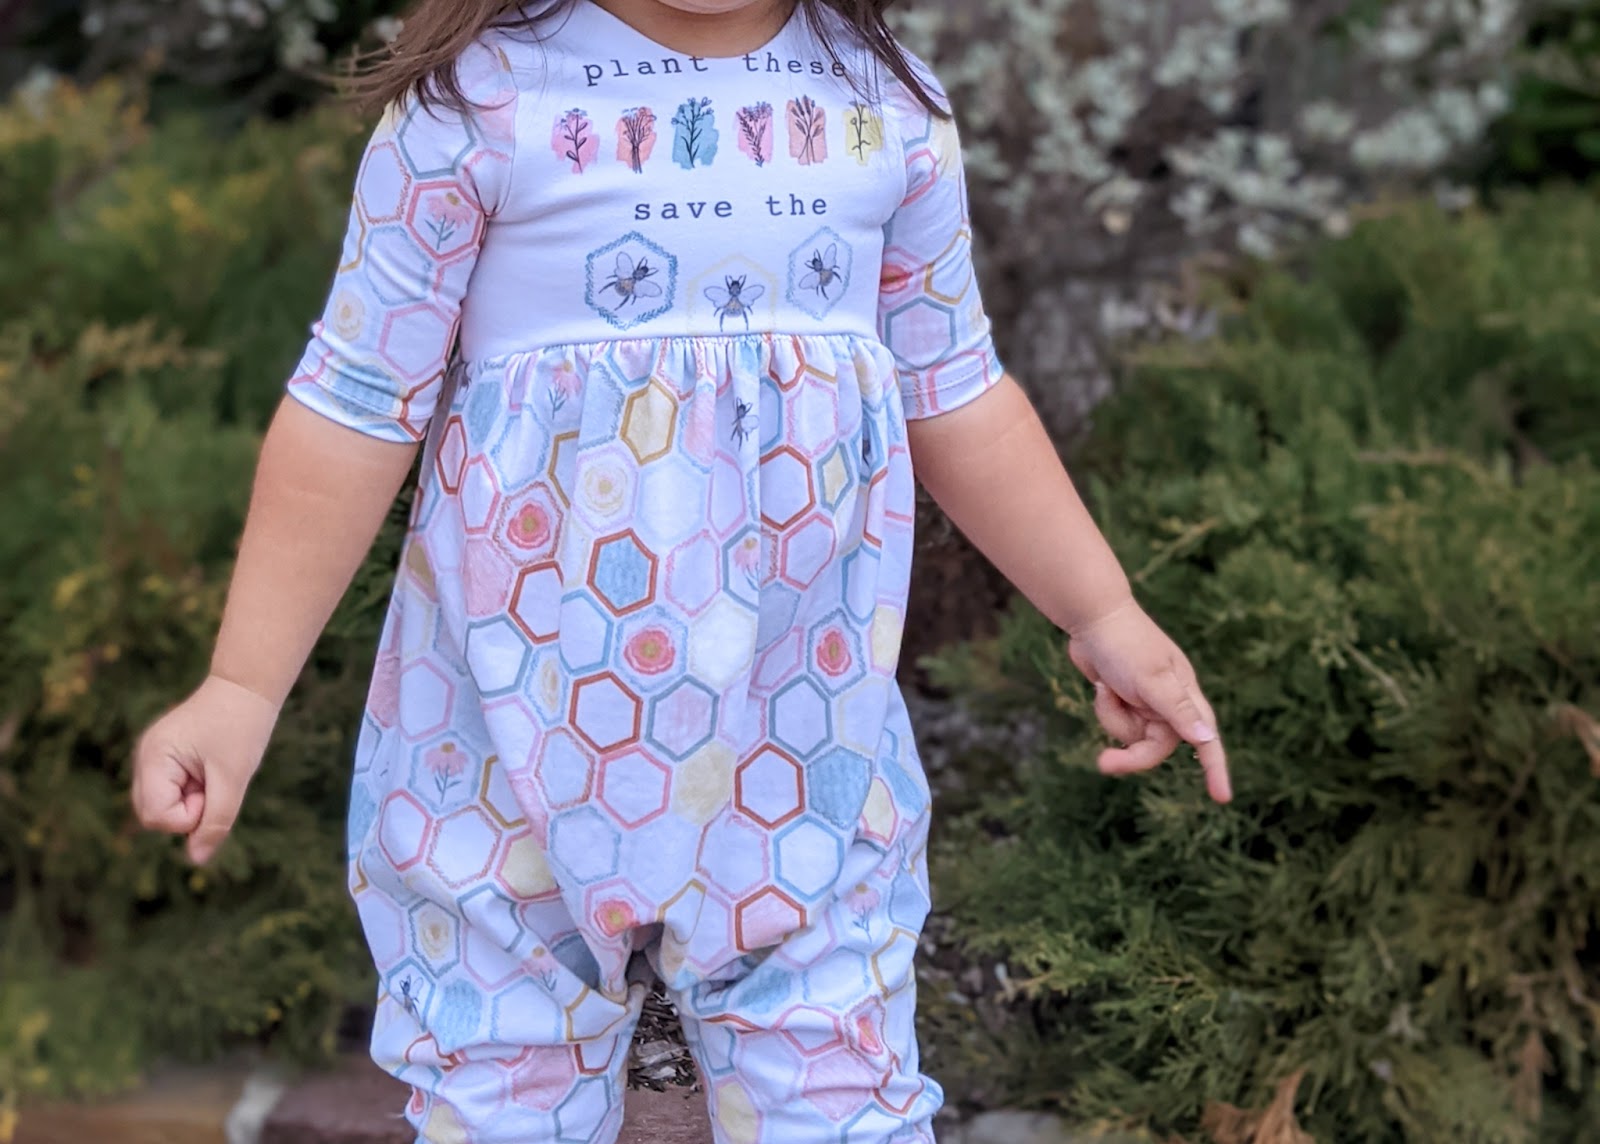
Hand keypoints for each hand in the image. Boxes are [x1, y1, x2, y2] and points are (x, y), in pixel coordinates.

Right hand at [131, 674, 279, 864]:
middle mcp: (144, 759)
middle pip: (154, 814)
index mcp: (153, 758)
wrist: (247, 686)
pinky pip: (174, 791)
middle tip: (216, 781)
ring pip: (165, 805)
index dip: (189, 816)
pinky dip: (196, 789)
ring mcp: (152, 758)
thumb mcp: (234, 778)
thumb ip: (216, 821)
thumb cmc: (242, 727)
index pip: (155, 816)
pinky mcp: (165, 758)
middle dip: (190, 810)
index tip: (214, 790)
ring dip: (194, 800)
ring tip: (214, 771)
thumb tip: (197, 860)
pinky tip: (211, 767)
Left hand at [1068, 600, 1230, 803]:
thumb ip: (1178, 711)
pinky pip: (1116, 723)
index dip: (1215, 769)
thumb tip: (1207, 738)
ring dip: (1113, 718)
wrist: (1093, 618)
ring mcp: (1147, 703)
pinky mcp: (1126, 701)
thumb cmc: (1126, 645)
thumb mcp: (1152, 680)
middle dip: (1130, 755)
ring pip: (1132, 736)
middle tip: (1103, 763)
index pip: (1206, 740)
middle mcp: (1170, 704)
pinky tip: (1101, 685)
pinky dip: (1106, 709)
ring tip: (1106, 689)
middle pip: (1157, 748)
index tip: (1223, 798)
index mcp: (1185, 697)